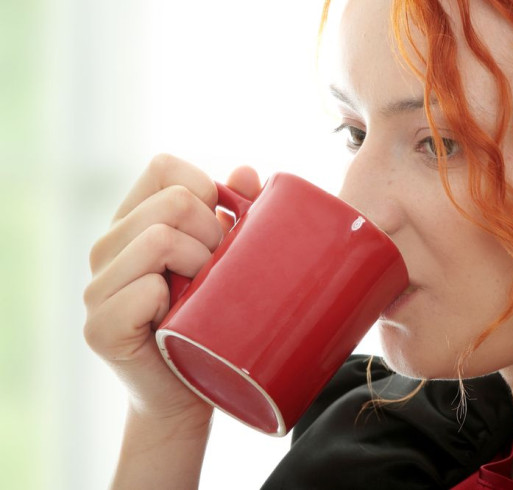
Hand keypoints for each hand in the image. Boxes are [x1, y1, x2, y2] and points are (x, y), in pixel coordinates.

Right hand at [84, 154, 260, 425]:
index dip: (204, 188)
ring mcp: (98, 287)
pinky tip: (176, 317)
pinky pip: (146, 289)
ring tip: (203, 293)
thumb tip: (248, 172)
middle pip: (174, 201)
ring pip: (160, 238)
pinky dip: (172, 301)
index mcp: (133, 222)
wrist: (188, 393)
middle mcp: (107, 247)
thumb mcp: (224, 259)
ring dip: (200, 266)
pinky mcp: (100, 327)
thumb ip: (233, 213)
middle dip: (214, 233)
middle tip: (218, 270)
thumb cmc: (210, 320)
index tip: (221, 228)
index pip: (164, 167)